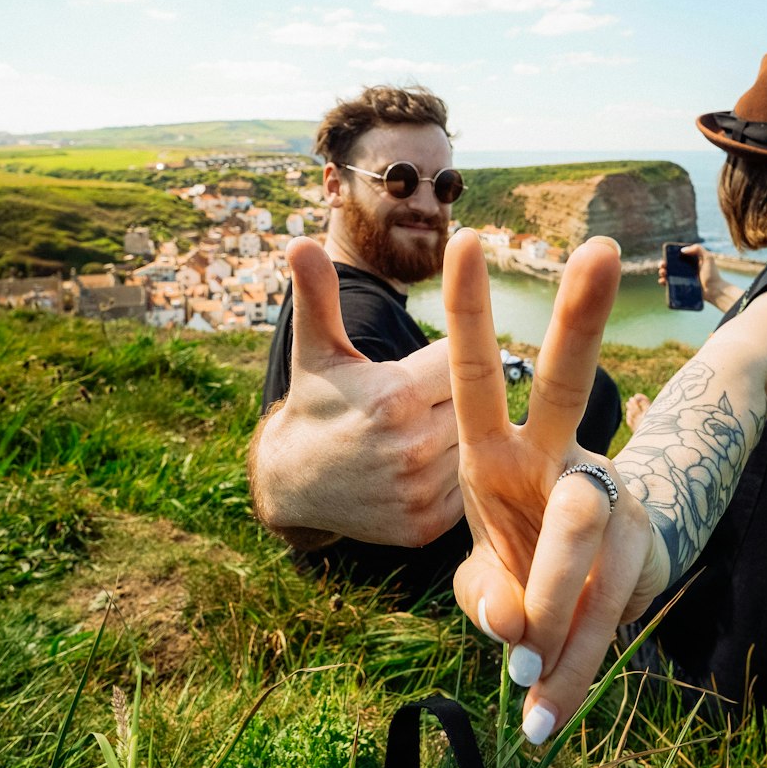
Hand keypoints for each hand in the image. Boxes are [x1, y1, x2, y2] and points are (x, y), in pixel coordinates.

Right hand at [248, 238, 459, 548]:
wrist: (292, 483)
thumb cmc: (315, 402)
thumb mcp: (317, 349)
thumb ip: (320, 294)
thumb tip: (299, 240)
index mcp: (394, 396)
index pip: (461, 358)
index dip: (446, 357)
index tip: (434, 358)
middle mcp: (411, 446)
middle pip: (473, 402)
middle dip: (456, 395)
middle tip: (438, 395)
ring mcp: (419, 490)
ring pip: (473, 445)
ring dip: (462, 435)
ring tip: (433, 428)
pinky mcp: (425, 526)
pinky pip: (466, 488)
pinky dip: (456, 474)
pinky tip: (430, 463)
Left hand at [444, 231, 670, 744]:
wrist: (593, 591)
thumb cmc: (519, 563)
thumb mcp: (480, 576)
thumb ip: (484, 598)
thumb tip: (518, 632)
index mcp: (493, 450)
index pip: (478, 374)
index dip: (472, 311)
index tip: (464, 239)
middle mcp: (554, 458)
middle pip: (572, 382)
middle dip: (582, 317)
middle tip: (601, 248)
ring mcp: (600, 500)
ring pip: (584, 528)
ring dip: (549, 603)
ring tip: (522, 674)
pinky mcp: (634, 554)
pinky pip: (599, 611)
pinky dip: (567, 673)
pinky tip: (541, 720)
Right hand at [659, 243, 737, 311]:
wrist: (714, 290)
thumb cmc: (712, 274)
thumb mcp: (708, 258)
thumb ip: (698, 249)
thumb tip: (682, 250)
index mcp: (691, 261)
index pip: (678, 257)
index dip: (670, 256)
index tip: (665, 256)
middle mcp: (685, 269)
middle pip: (671, 265)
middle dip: (664, 264)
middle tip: (662, 265)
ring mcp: (683, 278)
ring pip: (669, 274)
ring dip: (662, 272)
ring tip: (662, 273)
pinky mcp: (682, 287)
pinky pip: (670, 284)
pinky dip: (664, 282)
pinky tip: (662, 281)